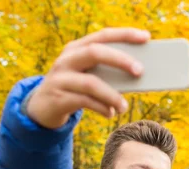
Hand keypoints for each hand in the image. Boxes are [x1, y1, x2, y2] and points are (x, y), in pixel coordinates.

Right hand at [26, 27, 149, 128]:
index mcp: (77, 48)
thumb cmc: (76, 89)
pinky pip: (84, 102)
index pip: (103, 36)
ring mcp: (61, 78)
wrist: (43, 107)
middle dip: (120, 60)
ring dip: (112, 95)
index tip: (146, 37)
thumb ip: (108, 73)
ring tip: (124, 107)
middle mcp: (67, 59)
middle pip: (95, 53)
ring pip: (91, 83)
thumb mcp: (89, 76)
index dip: (125, 34)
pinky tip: (111, 113)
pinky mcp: (58, 98)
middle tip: (140, 71)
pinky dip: (102, 108)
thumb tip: (139, 76)